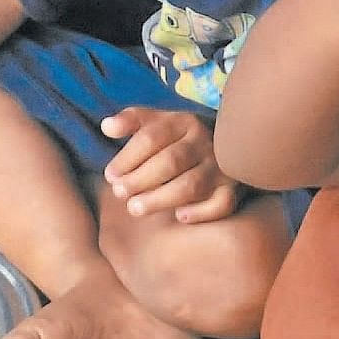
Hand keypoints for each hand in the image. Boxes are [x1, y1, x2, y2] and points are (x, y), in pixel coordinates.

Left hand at [101, 107, 242, 222]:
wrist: (228, 145)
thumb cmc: (179, 139)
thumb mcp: (158, 122)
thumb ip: (131, 121)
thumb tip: (106, 126)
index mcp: (183, 122)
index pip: (152, 137)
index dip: (128, 157)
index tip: (110, 175)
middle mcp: (204, 143)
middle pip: (171, 161)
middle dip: (141, 179)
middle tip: (119, 193)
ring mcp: (220, 168)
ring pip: (192, 184)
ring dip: (160, 198)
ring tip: (134, 209)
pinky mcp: (231, 190)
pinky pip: (222, 203)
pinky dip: (202, 212)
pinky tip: (180, 216)